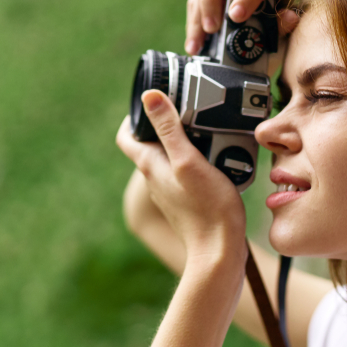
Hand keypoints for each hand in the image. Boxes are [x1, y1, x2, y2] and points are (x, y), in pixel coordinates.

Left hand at [116, 93, 245, 268]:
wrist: (220, 250)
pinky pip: (185, 172)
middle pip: (150, 143)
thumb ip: (169, 129)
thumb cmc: (207, 208)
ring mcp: (169, 190)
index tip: (152, 101)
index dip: (133, 115)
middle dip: (166, 124)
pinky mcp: (185, 199)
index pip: (126, 135)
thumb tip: (148, 96)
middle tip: (189, 109)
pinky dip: (197, 160)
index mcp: (149, 165)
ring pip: (170, 157)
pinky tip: (220, 157)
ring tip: (210, 130)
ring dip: (185, 141)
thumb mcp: (188, 160)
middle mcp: (154, 178)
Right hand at [184, 0, 300, 56]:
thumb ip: (285, 23)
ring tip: (198, 43)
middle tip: (212, 28)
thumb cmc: (276, 23)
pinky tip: (194, 44)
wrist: (265, 25)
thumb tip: (289, 17)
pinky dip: (193, 22)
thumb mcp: (283, 27)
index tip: (236, 17)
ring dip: (198, 15)